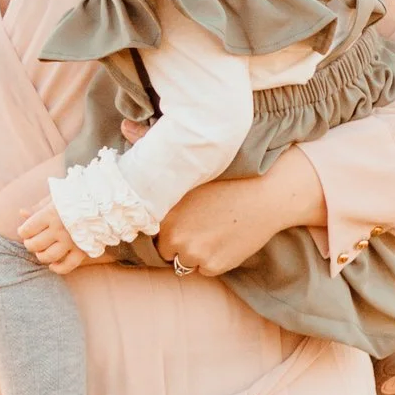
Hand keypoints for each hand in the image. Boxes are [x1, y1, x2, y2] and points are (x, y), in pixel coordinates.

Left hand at [17, 199, 89, 275]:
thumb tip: (21, 213)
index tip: (25, 230)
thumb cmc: (75, 198)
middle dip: (29, 244)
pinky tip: (52, 265)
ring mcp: (71, 241)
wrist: (103, 202)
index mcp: (50, 214)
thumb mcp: (56, 198)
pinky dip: (57, 268)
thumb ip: (38, 208)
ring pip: (48, 257)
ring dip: (41, 256)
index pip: (27, 230)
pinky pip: (67, 266)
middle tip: (31, 241)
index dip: (23, 232)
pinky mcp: (82, 250)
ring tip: (41, 251)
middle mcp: (60, 229)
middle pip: (35, 245)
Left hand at [156, 150, 325, 279]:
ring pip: (184, 261)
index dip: (162, 222)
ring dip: (195, 251)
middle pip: (164, 249)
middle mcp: (172, 235)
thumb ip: (149, 143)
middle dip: (177, 239)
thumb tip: (125, 126)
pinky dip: (214, 259)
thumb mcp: (188, 160)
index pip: (147, 228)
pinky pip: (205, 269)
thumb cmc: (228, 174)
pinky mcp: (214, 266)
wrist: (269, 191)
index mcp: (161, 209)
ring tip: (214, 227)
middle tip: (201, 220)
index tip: (180, 213)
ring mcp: (193, 252)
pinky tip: (227, 237)